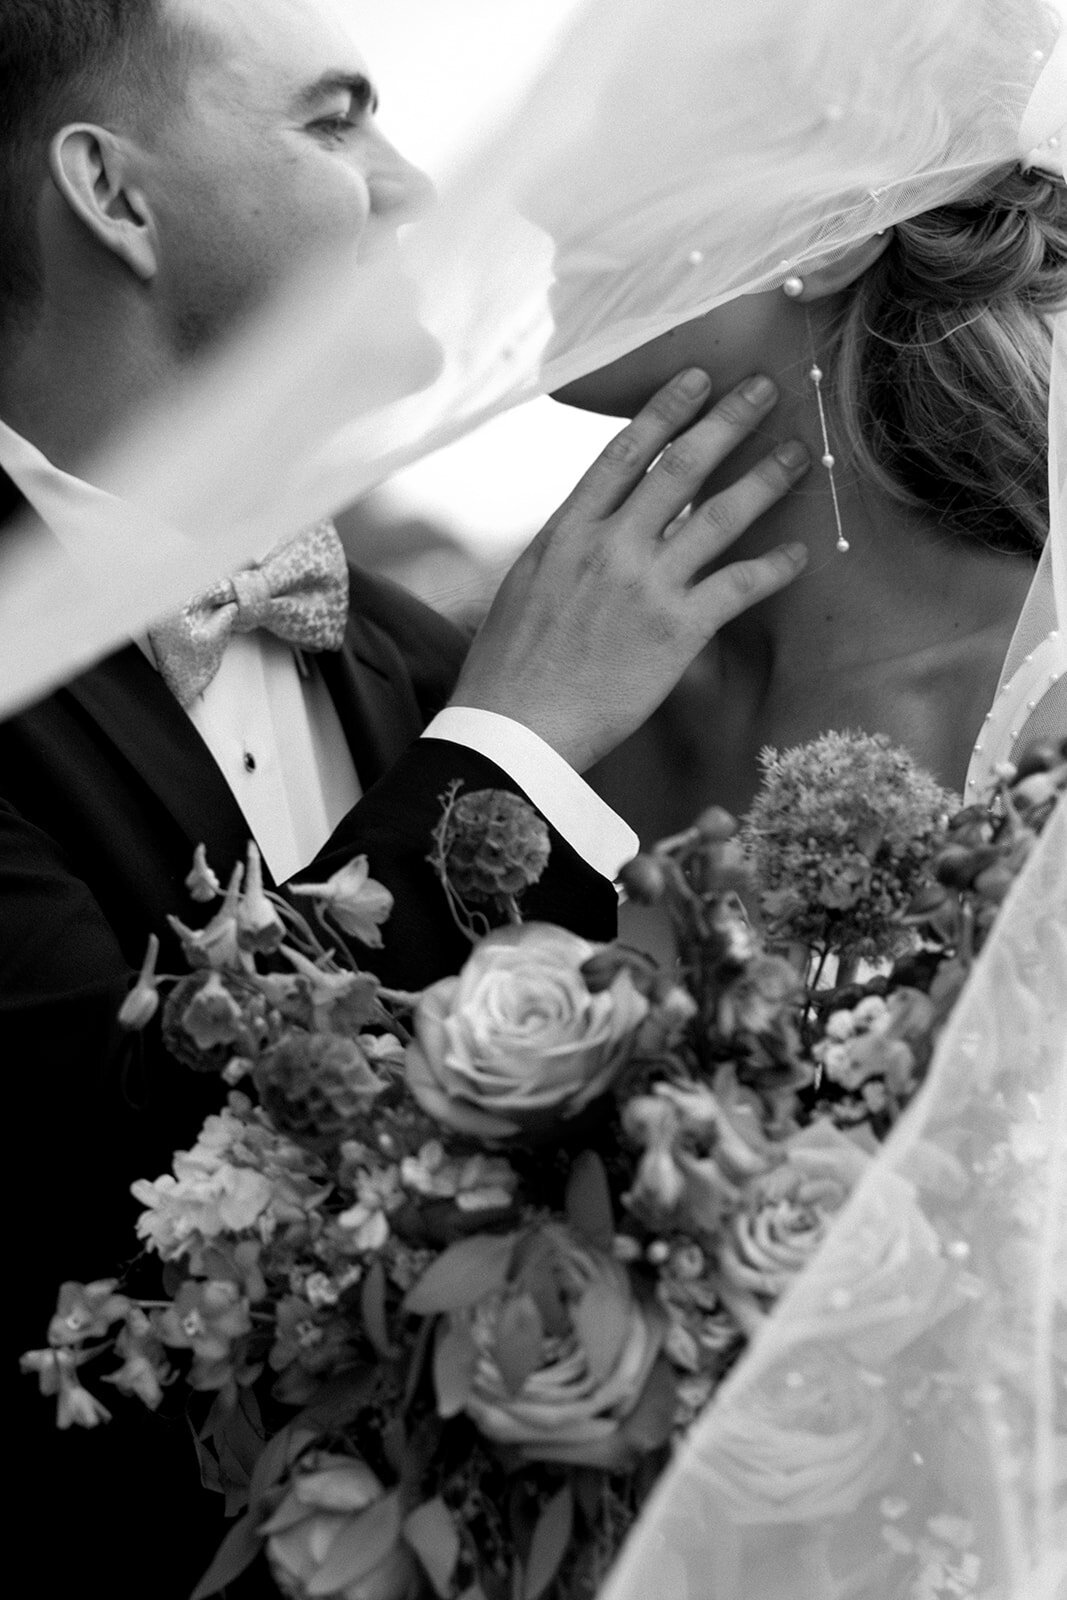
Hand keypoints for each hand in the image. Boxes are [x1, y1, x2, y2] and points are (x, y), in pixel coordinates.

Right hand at [451, 368, 808, 770]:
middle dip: (727, 421)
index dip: (665, 409)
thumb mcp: (526, 585)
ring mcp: (646, 585)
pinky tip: (800, 553)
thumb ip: (565, 548)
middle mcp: (610, 546)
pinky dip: (773, 566)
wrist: (515, 727)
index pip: (624, 452)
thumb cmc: (510, 667)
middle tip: (764, 389)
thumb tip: (588, 525)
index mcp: (568, 531)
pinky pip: (738, 586)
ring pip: (719, 515)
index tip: (697, 380)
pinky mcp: (677, 631)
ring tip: (799, 454)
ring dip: (765, 479)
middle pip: (680, 467)